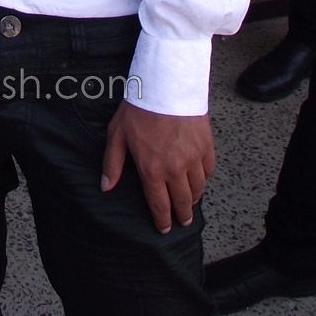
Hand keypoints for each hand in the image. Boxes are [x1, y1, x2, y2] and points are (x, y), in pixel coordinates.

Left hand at [100, 105, 214, 233]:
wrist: (166, 86)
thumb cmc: (139, 109)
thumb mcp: (118, 135)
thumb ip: (112, 163)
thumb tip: (106, 187)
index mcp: (152, 170)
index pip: (159, 205)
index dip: (162, 220)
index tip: (164, 229)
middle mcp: (175, 169)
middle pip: (182, 202)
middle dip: (181, 215)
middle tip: (182, 222)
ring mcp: (193, 159)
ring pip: (198, 189)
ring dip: (194, 200)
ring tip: (190, 204)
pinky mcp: (206, 146)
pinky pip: (209, 171)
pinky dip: (205, 179)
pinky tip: (200, 180)